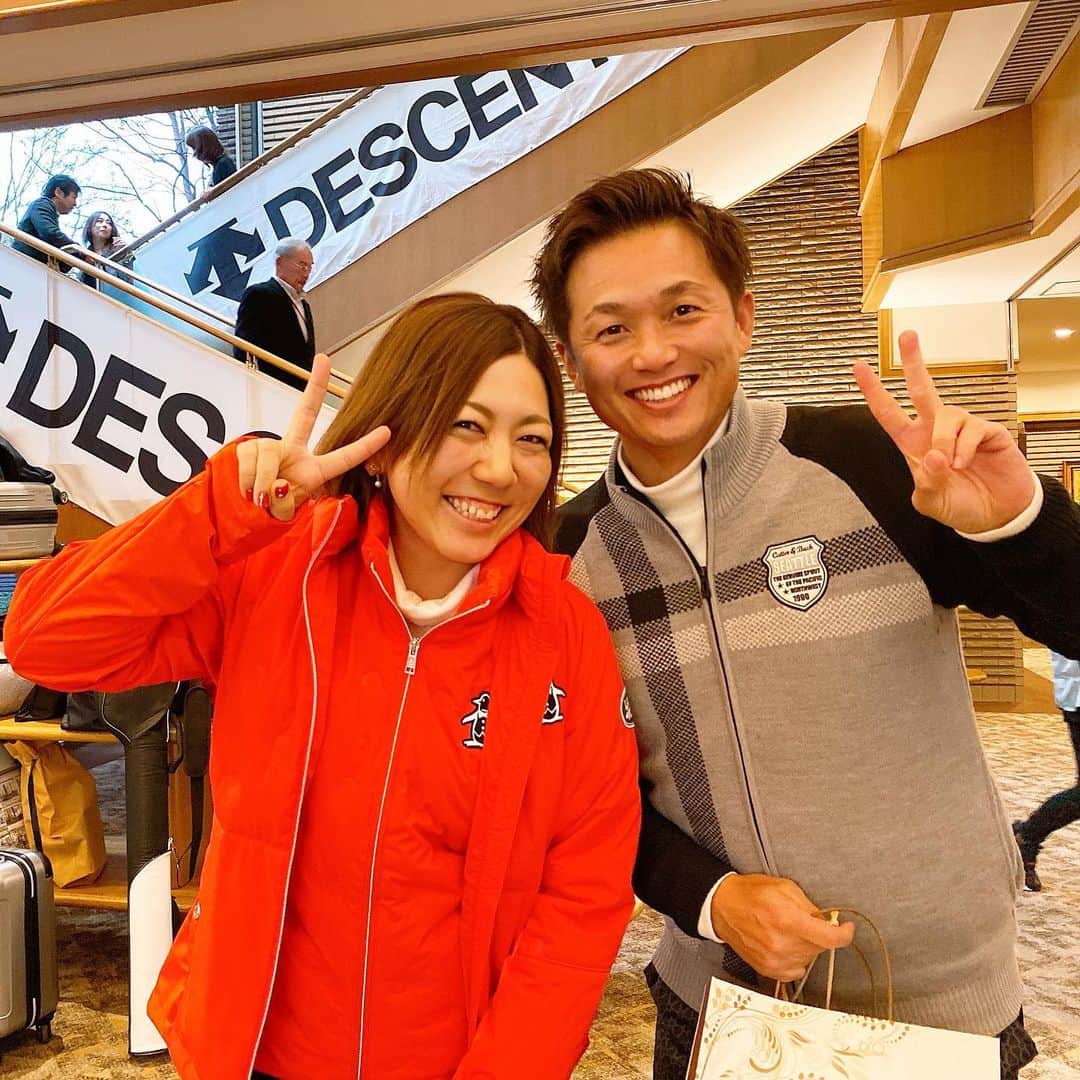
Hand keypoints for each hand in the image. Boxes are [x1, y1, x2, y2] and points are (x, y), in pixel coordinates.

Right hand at [236, 353, 389, 521]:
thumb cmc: (264, 514)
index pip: (342, 457)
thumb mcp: (284, 513)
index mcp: (311, 470)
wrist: (236, 515)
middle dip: (316, 385)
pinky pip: (251, 461)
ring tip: (258, 497)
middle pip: (305, 414)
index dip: (365, 446)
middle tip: (324, 360)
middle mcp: (291, 451)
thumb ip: (285, 500)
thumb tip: (275, 485)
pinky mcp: (245, 447)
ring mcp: (268, 446)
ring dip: (263, 484)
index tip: (387, 432)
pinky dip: (248, 480)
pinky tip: (246, 488)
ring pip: (270, 456)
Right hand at [710, 874, 853, 980]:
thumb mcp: (784, 887)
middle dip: (818, 933)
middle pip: (820, 948)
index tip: (846, 928)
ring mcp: (774, 959)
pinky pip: (796, 970)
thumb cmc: (751, 893)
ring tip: (787, 930)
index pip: (829, 938)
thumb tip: (827, 921)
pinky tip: (783, 944)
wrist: (722, 906)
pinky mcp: (768, 969)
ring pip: (809, 958)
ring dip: (806, 946)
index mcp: (788, 919)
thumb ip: (809, 905)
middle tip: (802, 920)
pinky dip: (795, 958)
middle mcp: (782, 943)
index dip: (844, 934)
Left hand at [854, 331, 1032, 532]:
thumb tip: (934, 456)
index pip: (888, 413)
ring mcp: (963, 430)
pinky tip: (966, 464)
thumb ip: (926, 485)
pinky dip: (965, 449)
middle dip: (915, 361)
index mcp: (914, 444)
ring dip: (944, 441)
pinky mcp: (988, 433)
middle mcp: (936, 431)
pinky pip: (973, 429)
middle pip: (922, 389)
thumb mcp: (932, 504)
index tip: (859, 366)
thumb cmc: (961, 507)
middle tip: (907, 335)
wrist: (999, 516)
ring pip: (946, 414)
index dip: (873, 391)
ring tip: (952, 466)